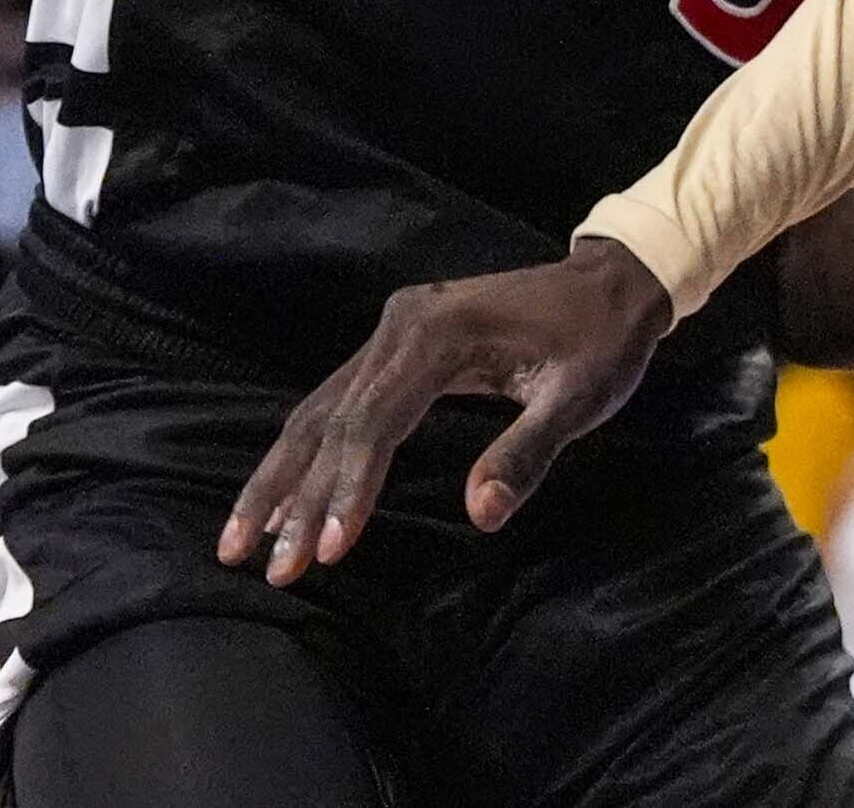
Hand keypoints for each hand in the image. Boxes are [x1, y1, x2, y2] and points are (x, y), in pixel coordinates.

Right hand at [218, 241, 675, 582]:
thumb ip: (527, 454)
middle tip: (272, 568)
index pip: (374, 422)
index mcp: (441, 335)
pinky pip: (337, 400)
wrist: (611, 285)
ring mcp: (392, 328)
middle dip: (297, 498)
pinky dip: (305, 451)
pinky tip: (280, 495)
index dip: (348, 490)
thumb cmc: (601, 345)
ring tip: (242, 543)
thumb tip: (481, 516)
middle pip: (332, 419)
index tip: (328, 551)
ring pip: (319, 410)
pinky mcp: (395, 340)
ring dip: (282, 478)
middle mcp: (401, 324)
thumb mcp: (580, 399)